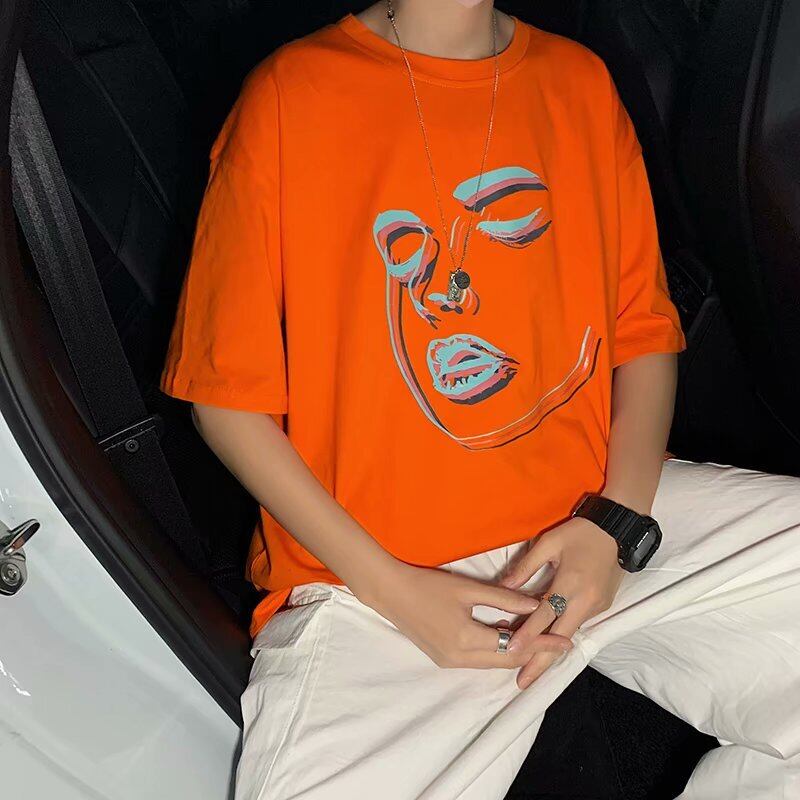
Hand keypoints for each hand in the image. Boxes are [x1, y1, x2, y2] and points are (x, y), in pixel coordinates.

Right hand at [364, 561, 573, 669]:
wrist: (390, 592)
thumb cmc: (427, 585)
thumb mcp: (468, 588)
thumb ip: (503, 597)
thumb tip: (536, 603)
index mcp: (466, 640)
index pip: (514, 647)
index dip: (541, 644)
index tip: (565, 640)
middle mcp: (459, 658)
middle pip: (506, 661)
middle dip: (534, 652)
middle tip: (559, 642)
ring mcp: (449, 662)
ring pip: (492, 663)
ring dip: (515, 652)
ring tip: (539, 639)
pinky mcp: (443, 659)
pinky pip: (478, 660)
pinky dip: (496, 651)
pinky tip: (506, 635)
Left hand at [499, 517, 624, 687]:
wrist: (617, 529)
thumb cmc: (580, 532)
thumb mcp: (549, 543)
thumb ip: (526, 566)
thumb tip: (504, 586)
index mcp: (570, 584)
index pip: (544, 615)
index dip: (526, 634)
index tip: (511, 651)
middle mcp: (586, 601)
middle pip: (559, 638)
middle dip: (541, 662)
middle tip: (523, 682)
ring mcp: (597, 606)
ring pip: (568, 633)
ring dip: (550, 649)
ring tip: (528, 665)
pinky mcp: (602, 606)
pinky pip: (577, 624)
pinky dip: (561, 634)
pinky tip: (546, 642)